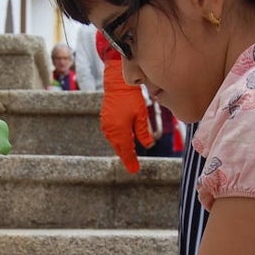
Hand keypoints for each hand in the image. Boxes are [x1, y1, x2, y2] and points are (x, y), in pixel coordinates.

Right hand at [100, 58, 153, 172]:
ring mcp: (106, 125)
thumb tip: (148, 145)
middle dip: (126, 157)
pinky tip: (124, 141)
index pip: (126, 151)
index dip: (130, 161)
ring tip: (130, 155)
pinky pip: (112, 136)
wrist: (117, 83)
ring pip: (115, 143)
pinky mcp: (105, 120)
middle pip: (119, 149)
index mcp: (119, 131)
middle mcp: (110, 131)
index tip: (134, 170)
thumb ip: (143, 132)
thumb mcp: (141, 116)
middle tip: (133, 166)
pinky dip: (118, 141)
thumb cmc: (130, 98)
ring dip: (122, 149)